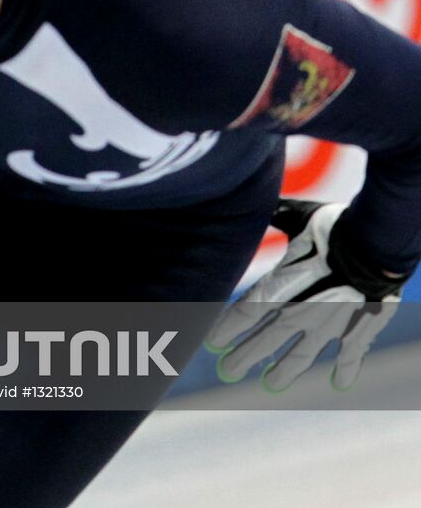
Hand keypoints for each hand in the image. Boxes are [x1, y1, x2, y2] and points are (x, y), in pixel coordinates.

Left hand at [207, 199, 407, 391]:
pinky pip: (349, 355)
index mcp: (279, 287)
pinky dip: (346, 370)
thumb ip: (278, 218)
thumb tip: (257, 203)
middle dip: (244, 357)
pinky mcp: (358, 330)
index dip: (226, 331)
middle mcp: (299, 312)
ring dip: (284, 371)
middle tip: (227, 372)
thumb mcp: (298, 218)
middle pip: (264, 341)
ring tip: (270, 384)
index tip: (212, 345)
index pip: (244, 314)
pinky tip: (340, 385)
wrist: (376, 245)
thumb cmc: (333, 227)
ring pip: (300, 355)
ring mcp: (329, 325)